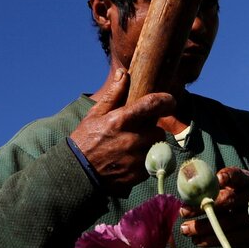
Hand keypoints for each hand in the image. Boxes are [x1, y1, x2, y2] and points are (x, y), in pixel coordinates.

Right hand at [69, 68, 175, 193]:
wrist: (78, 172)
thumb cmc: (86, 140)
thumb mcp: (95, 114)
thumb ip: (113, 94)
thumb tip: (124, 73)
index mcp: (121, 120)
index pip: (153, 104)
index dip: (166, 100)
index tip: (170, 101)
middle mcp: (132, 139)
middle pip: (158, 130)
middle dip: (151, 129)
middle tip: (137, 132)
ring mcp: (137, 158)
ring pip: (156, 147)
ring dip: (149, 145)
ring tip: (132, 147)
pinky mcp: (139, 173)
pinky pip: (152, 162)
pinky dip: (145, 160)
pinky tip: (130, 160)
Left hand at [179, 167, 248, 247]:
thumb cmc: (232, 204)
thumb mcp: (226, 192)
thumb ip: (210, 190)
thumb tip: (185, 192)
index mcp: (246, 181)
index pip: (238, 175)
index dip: (228, 176)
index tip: (216, 179)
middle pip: (230, 199)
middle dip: (205, 205)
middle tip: (184, 212)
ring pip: (229, 221)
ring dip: (204, 227)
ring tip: (185, 230)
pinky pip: (233, 238)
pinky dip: (212, 240)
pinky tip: (197, 240)